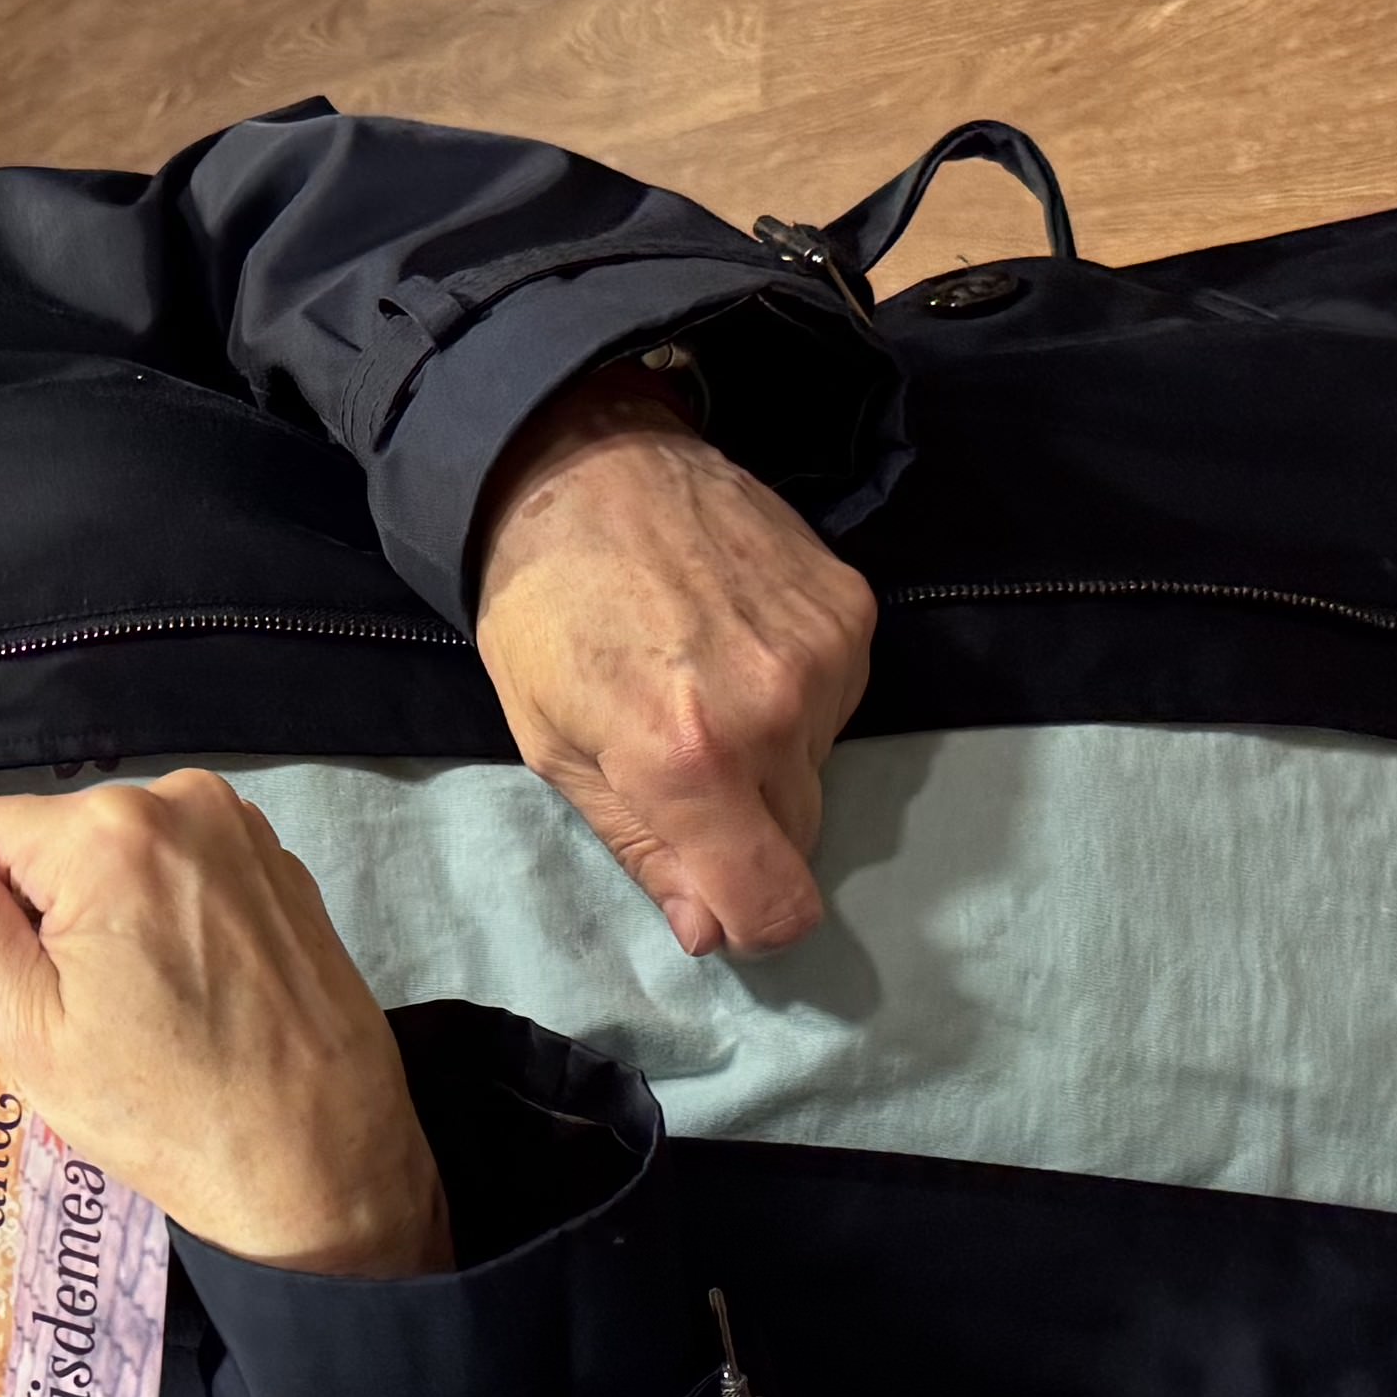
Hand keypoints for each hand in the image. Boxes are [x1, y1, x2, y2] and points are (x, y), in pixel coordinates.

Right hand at [0, 778, 452, 1277]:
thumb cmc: (169, 1113)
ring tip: (89, 1018)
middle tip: (3, 1014)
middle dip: (6, 913)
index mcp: (103, 832)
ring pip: (107, 859)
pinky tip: (156, 1001)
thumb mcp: (29, 1022)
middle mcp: (177, 801)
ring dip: (75, 919)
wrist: (327, 1166)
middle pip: (40, 842)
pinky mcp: (275, 868)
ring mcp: (237, 831)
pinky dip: (143, 922)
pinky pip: (172, 875)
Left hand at [465, 370, 878, 956]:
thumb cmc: (544, 613)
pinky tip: (736, 644)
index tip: (722, 902)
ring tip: (701, 685)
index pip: (777, 903)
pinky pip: (840, 699)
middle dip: (745, 831)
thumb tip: (712, 933)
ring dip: (772, 757)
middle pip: (799, 839)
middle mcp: (774, 713)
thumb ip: (643, 850)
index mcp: (687, 760)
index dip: (751, 922)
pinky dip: (797, 695)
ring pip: (819, 768)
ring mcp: (824, 655)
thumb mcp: (555, 749)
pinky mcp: (853, 606)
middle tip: (679, 765)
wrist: (584, 462)